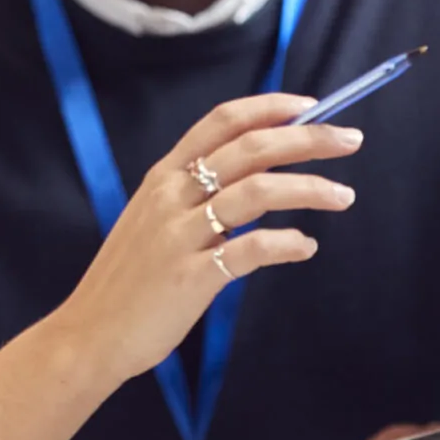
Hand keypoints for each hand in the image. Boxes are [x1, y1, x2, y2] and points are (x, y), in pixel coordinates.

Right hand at [46, 92, 360, 385]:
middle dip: (307, 139)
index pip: (222, 121)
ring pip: (257, 192)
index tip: (311, 105)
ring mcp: (180, 235)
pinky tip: (306, 246)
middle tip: (349, 139)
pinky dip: (286, 244)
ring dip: (309, 188)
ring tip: (344, 196)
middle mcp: (171, 196)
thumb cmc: (128, 279)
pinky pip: (251, 250)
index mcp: (163, 176)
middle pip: (250, 149)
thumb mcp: (152, 219)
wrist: (89, 334)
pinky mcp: (191, 277)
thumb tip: (253, 177)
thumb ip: (192, 194)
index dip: (270, 107)